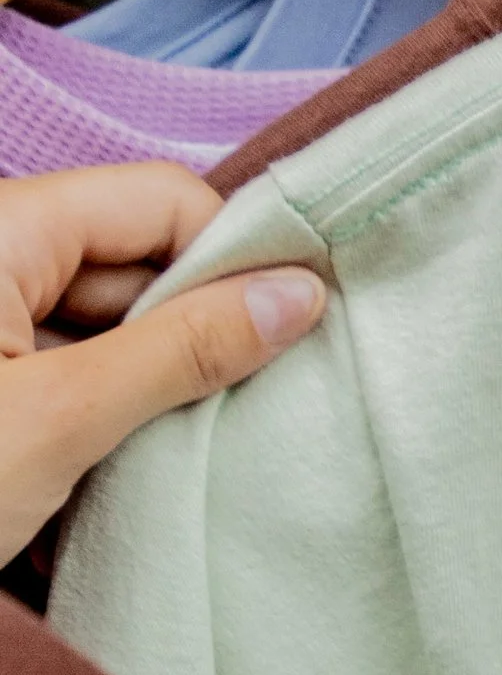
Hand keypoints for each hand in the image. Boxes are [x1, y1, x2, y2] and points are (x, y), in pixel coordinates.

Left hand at [0, 166, 324, 566]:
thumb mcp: (60, 417)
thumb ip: (183, 349)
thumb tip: (299, 296)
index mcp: (2, 226)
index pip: (159, 200)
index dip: (229, 258)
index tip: (287, 331)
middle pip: (134, 261)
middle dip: (193, 332)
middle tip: (241, 407)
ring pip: (102, 323)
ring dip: (147, 386)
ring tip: (178, 455)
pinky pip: (62, 368)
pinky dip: (95, 415)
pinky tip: (113, 475)